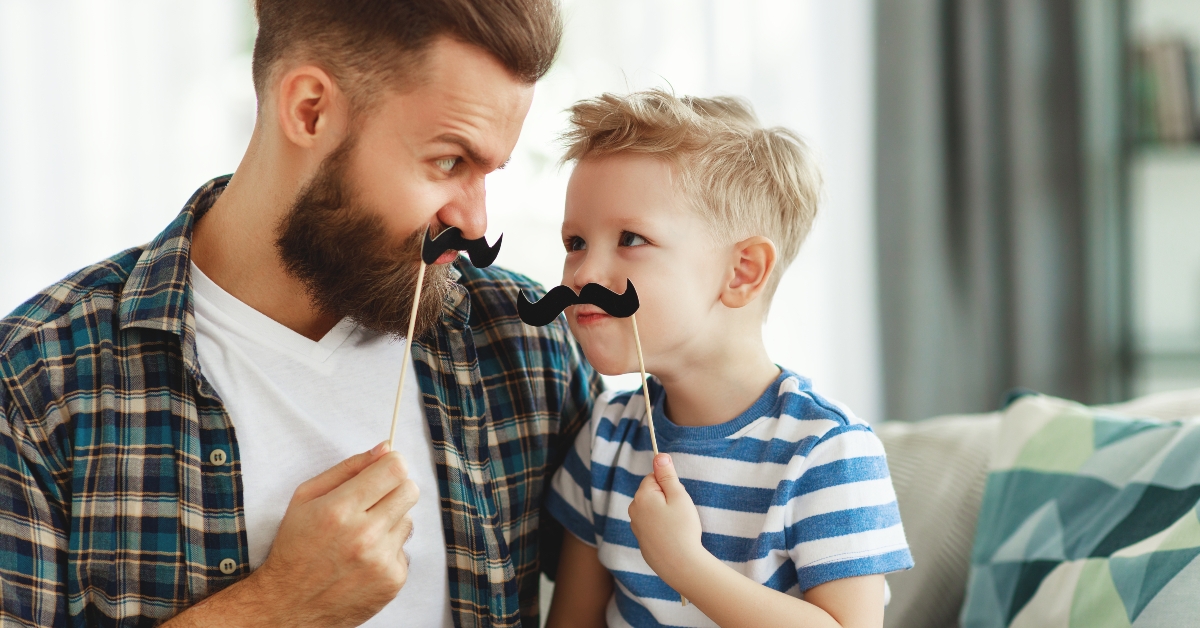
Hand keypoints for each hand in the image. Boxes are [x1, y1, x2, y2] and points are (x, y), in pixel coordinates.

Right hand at [166, 442, 419, 626]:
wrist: (289, 604)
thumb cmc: (296, 545)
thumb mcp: (306, 497)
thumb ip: (348, 468)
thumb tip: (385, 447)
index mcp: (339, 509)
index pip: (395, 470)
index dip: (392, 464)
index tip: (384, 470)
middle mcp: (364, 536)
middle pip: (410, 490)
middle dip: (395, 489)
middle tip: (374, 501)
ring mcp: (380, 561)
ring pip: (409, 520)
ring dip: (390, 522)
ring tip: (361, 536)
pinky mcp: (392, 581)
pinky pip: (405, 549)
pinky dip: (388, 550)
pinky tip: (364, 559)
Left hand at [627, 453, 705, 586]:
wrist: (680, 565)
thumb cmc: (682, 529)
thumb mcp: (679, 496)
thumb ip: (667, 475)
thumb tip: (659, 456)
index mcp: (641, 496)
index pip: (653, 478)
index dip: (669, 485)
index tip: (678, 498)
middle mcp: (634, 510)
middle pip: (651, 493)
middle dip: (665, 499)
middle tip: (679, 513)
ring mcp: (636, 528)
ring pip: (651, 510)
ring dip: (663, 514)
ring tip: (676, 527)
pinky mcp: (641, 542)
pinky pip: (652, 527)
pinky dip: (661, 529)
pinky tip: (671, 538)